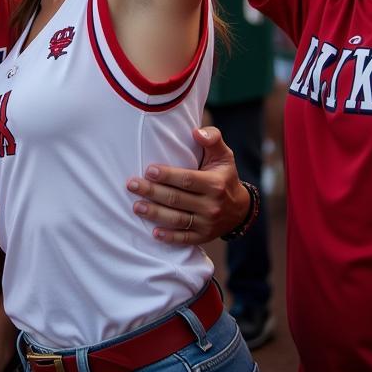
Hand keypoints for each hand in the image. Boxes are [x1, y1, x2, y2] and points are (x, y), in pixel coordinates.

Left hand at [126, 127, 249, 243]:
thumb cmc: (224, 175)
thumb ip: (212, 139)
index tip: (148, 170)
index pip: (186, 180)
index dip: (167, 176)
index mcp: (214, 184)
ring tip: (136, 206)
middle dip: (152, 192)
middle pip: (176, 199)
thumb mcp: (223, 155)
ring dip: (155, 214)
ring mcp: (207, 224)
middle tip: (132, 185)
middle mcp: (211, 205)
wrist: (240, 208)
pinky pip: (185, 239)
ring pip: (177, 220)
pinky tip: (154, 233)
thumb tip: (197, 132)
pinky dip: (169, 237)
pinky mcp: (203, 237)